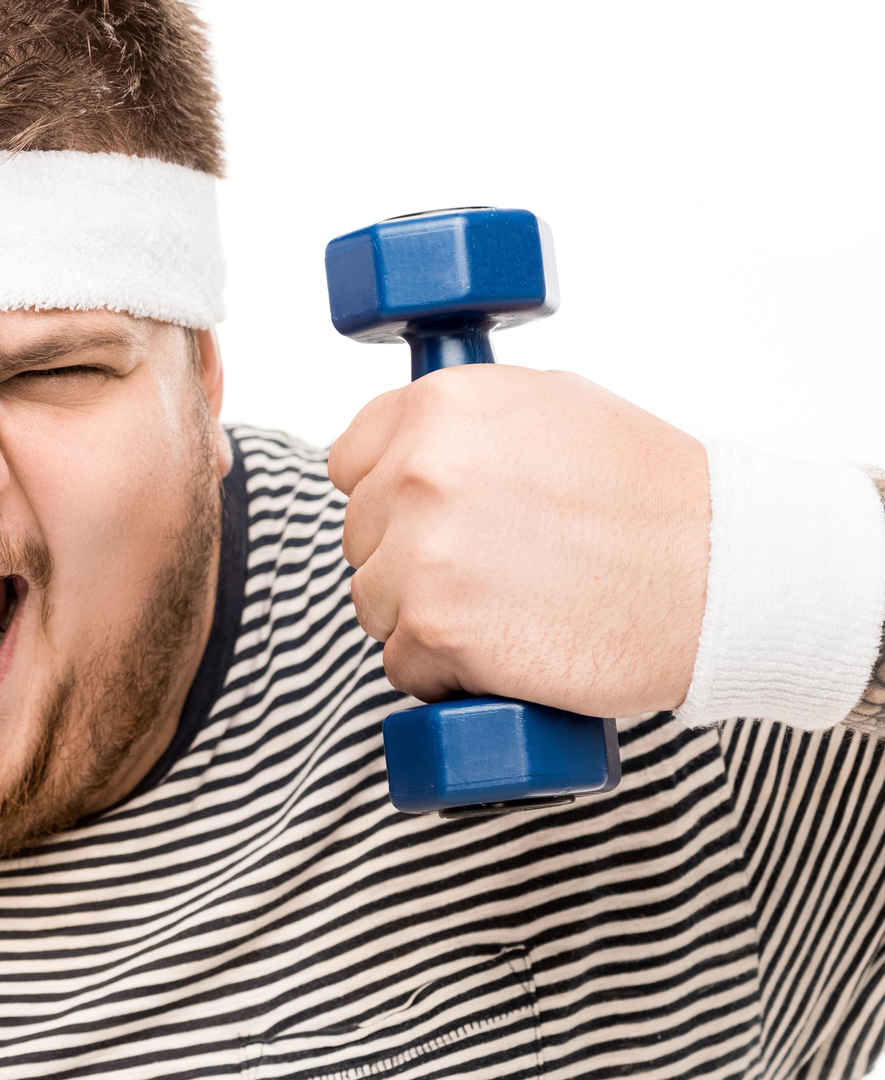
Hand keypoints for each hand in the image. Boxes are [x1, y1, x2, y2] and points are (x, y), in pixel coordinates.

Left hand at [328, 365, 706, 717]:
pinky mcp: (437, 628)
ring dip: (424, 618)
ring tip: (509, 608)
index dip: (389, 496)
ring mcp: (423, 552)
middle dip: (410, 558)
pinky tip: (507, 651)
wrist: (728, 575)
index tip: (428, 518)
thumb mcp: (553, 408)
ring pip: (374, 602)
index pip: (352, 460)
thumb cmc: (653, 496)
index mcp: (442, 405)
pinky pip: (403, 664)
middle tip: (494, 569)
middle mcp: (420, 470)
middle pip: (362, 536)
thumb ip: (466, 422)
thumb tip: (404, 445)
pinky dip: (445, 673)